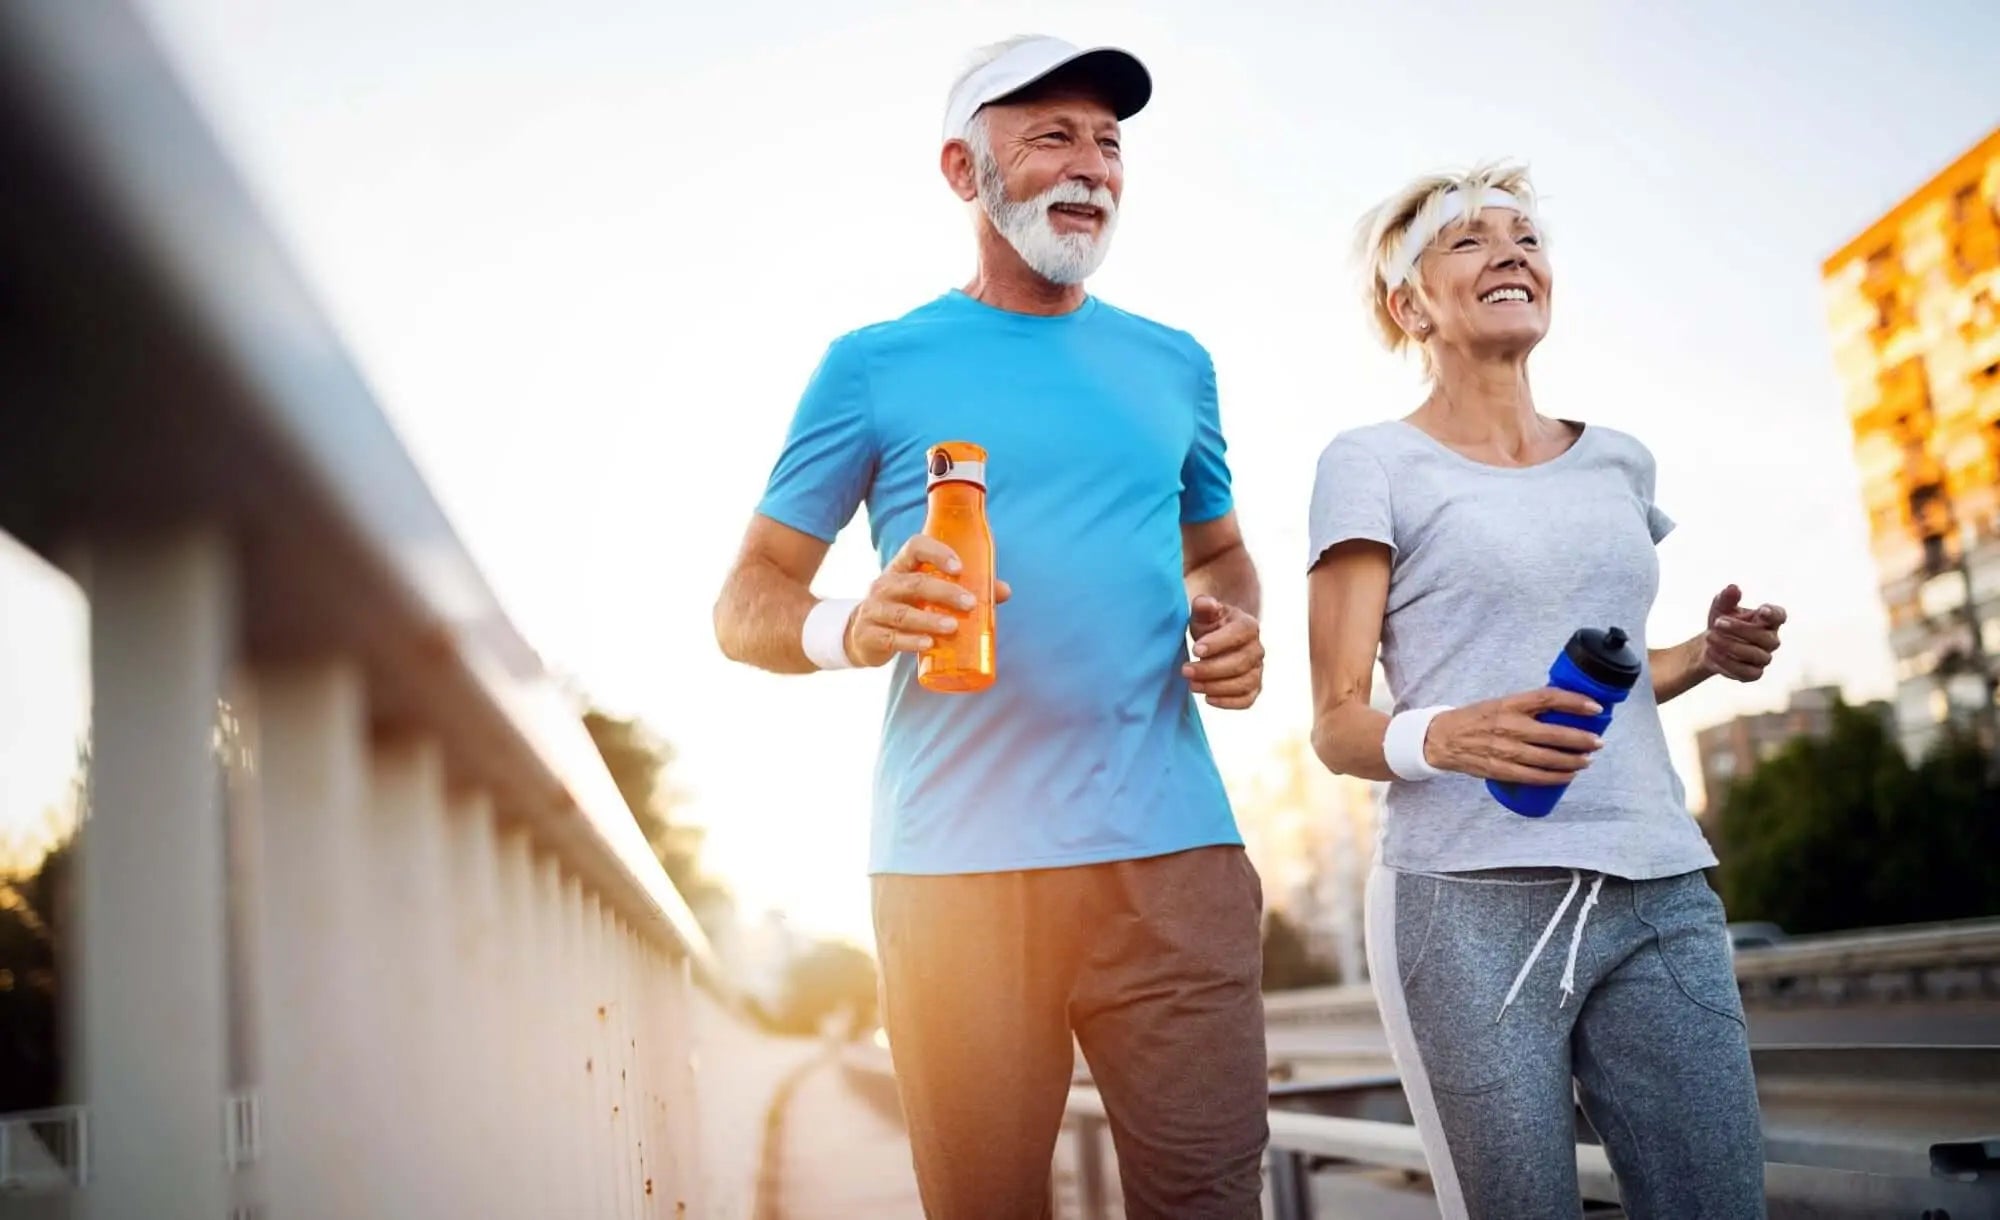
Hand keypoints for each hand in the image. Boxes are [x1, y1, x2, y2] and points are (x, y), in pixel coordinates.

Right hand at [843, 536, 1009, 667]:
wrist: (860, 634)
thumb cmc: (905, 607)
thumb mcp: (926, 594)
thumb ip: (964, 589)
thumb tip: (1005, 591)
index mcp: (901, 567)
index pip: (915, 547)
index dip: (937, 553)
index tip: (959, 567)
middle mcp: (885, 585)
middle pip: (914, 583)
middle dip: (944, 592)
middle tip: (969, 603)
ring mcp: (875, 611)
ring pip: (903, 613)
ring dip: (929, 620)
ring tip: (953, 627)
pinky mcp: (870, 636)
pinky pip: (891, 638)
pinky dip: (911, 641)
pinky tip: (928, 644)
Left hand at [1183, 595, 1263, 708]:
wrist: (1220, 640)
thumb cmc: (1210, 625)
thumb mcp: (1203, 613)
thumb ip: (1204, 606)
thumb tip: (1206, 603)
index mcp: (1248, 625)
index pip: (1239, 634)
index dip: (1218, 643)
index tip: (1195, 649)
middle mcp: (1257, 649)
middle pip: (1240, 663)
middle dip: (1210, 669)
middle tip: (1185, 671)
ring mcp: (1257, 670)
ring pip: (1244, 683)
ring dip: (1216, 687)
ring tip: (1192, 685)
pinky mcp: (1254, 688)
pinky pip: (1247, 699)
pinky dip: (1229, 702)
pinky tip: (1208, 698)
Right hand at [1424, 688, 1606, 784]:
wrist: (1441, 739)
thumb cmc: (1474, 719)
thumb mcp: (1499, 704)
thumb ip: (1526, 707)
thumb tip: (1563, 710)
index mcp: (1508, 704)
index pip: (1548, 698)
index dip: (1575, 702)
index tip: (1595, 708)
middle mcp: (1507, 725)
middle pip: (1553, 733)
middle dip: (1581, 739)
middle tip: (1597, 742)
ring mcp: (1503, 749)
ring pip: (1547, 758)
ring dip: (1572, 761)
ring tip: (1586, 760)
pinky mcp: (1499, 769)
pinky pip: (1533, 776)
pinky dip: (1554, 777)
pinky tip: (1568, 776)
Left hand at [1699, 584, 1785, 682]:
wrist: (1709, 644)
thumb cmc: (1721, 621)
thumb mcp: (1720, 607)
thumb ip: (1727, 597)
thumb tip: (1733, 588)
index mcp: (1768, 620)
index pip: (1780, 616)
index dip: (1774, 614)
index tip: (1761, 611)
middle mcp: (1770, 640)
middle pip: (1766, 638)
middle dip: (1740, 629)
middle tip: (1717, 622)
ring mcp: (1763, 658)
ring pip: (1756, 655)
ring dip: (1731, 646)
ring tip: (1709, 637)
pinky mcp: (1753, 673)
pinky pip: (1746, 672)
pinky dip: (1727, 663)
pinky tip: (1711, 653)